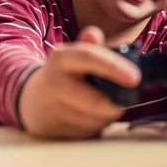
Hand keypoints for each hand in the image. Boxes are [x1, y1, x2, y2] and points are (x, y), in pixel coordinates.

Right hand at [17, 26, 140, 138]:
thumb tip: (94, 34)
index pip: (89, 58)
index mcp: (61, 58)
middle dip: (115, 104)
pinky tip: (90, 116)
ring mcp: (50, 108)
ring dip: (106, 116)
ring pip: (93, 120)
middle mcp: (52, 83)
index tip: (135, 78)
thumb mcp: (75, 54)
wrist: (30, 98)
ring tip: (103, 105)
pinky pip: (84, 132)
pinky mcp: (51, 129)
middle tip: (125, 99)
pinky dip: (94, 126)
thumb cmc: (65, 73)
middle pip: (94, 101)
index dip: (114, 67)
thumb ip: (90, 45)